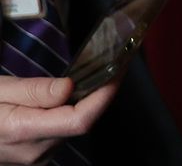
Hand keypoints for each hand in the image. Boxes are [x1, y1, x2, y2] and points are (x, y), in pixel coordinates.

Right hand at [0, 76, 116, 162]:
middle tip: (107, 68)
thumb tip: (68, 88)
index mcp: (23, 131)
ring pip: (71, 128)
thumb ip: (33, 92)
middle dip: (96, 96)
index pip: (79, 120)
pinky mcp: (35, 157)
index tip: (116, 74)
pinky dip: (68, 114)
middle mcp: (34, 151)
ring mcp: (35, 158)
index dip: (103, 98)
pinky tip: (67, 97)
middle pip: (79, 123)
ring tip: (87, 78)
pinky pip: (60, 133)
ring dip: (83, 104)